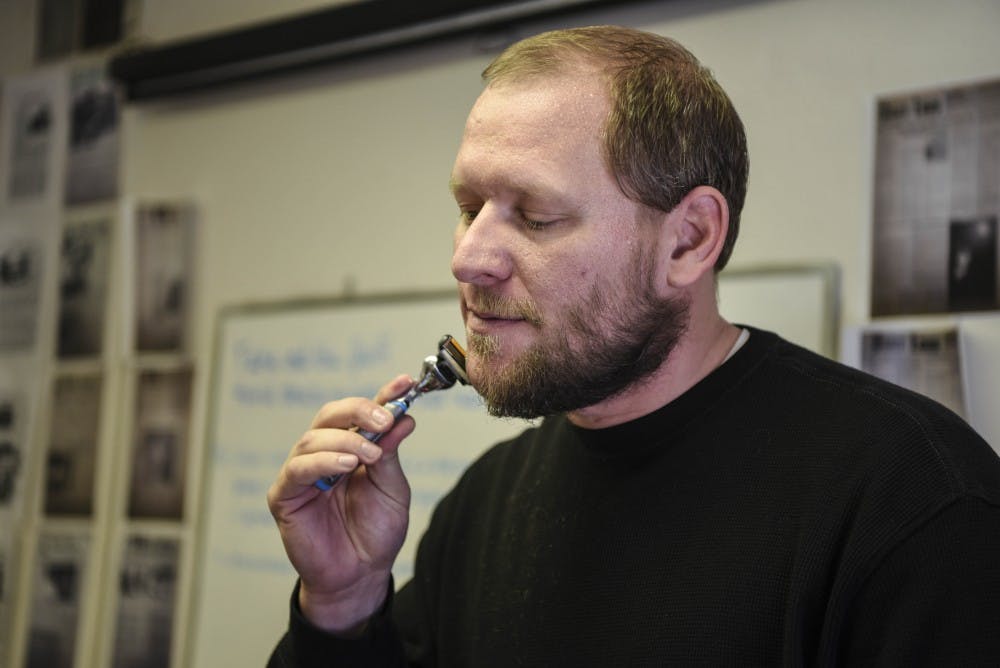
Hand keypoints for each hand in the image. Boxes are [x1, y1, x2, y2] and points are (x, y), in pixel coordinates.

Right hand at [267, 374, 415, 632]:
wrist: (360, 575)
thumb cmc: (375, 533)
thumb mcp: (392, 489)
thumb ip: (391, 454)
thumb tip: (405, 418)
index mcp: (353, 446)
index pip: (364, 412)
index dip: (383, 394)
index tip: (405, 382)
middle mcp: (325, 453)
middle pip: (331, 414)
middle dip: (359, 410)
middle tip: (384, 419)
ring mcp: (302, 472)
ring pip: (313, 438)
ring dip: (345, 440)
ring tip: (369, 455)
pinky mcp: (284, 495)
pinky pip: (297, 468)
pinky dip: (322, 461)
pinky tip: (345, 466)